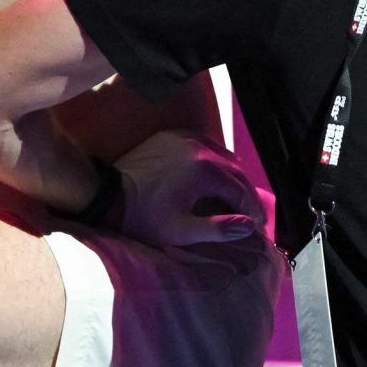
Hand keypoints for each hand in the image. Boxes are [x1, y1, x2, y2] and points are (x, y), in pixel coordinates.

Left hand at [108, 131, 262, 248]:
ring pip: (221, 156)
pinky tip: (215, 175)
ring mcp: (185, 138)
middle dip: (245, 194)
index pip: (239, 190)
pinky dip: (214, 160)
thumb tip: (247, 224)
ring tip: (236, 197)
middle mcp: (199, 147)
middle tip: (252, 214)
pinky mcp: (171, 136)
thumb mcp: (182, 230)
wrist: (109, 196)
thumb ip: (218, 228)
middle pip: (235, 171)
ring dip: (232, 176)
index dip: (251, 210)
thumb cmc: (145, 217)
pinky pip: (203, 145)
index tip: (257, 226)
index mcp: (205, 170)